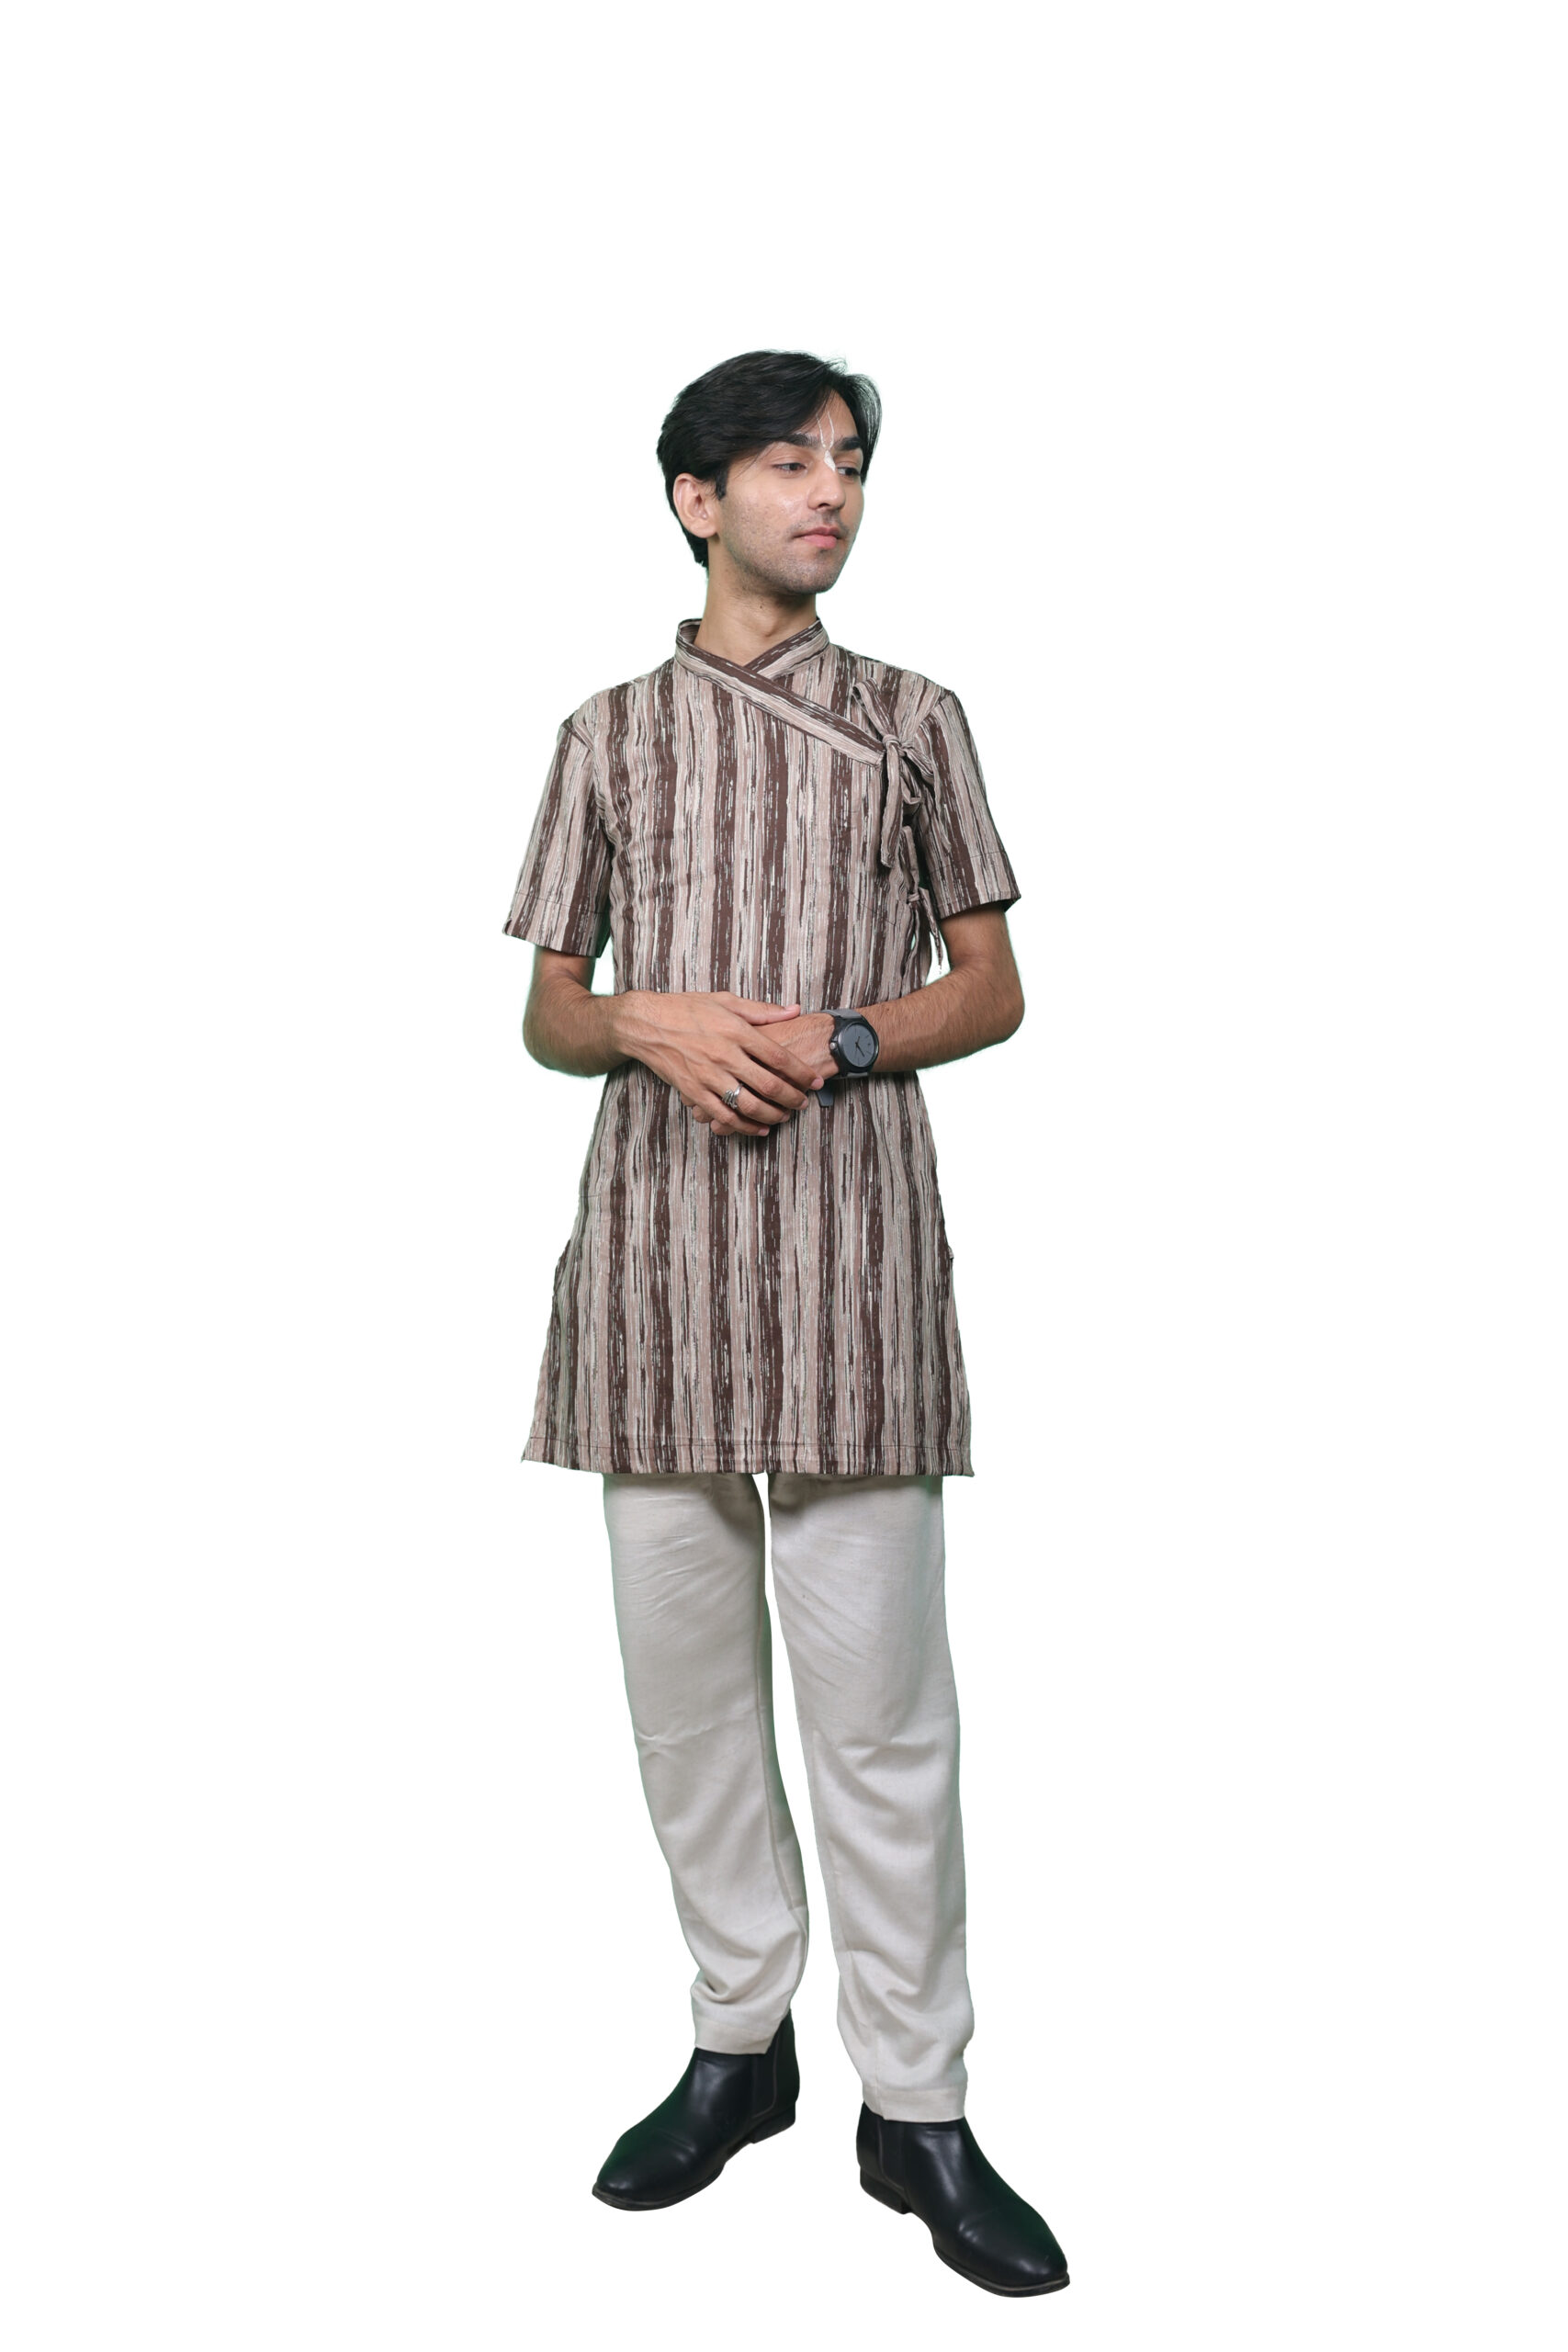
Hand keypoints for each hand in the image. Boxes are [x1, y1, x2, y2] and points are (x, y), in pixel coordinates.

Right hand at [613, 990, 824, 1136]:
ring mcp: (707, 1075)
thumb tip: (794, 1010)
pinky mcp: (693, 1091)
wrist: (646, 1024)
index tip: (815, 1081)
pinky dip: (744, 1126)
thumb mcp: (725, 1001)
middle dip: (792, 1098)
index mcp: (735, 1030)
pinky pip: (723, 1115)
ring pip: (748, 1105)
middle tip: (803, 1103)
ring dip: (772, 1115)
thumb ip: (762, 1010)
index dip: (801, 1072)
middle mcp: (724, 1054)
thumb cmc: (686, 1009)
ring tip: (784, 1117)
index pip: (778, 1056)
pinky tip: (758, 1129)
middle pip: (768, 1084)